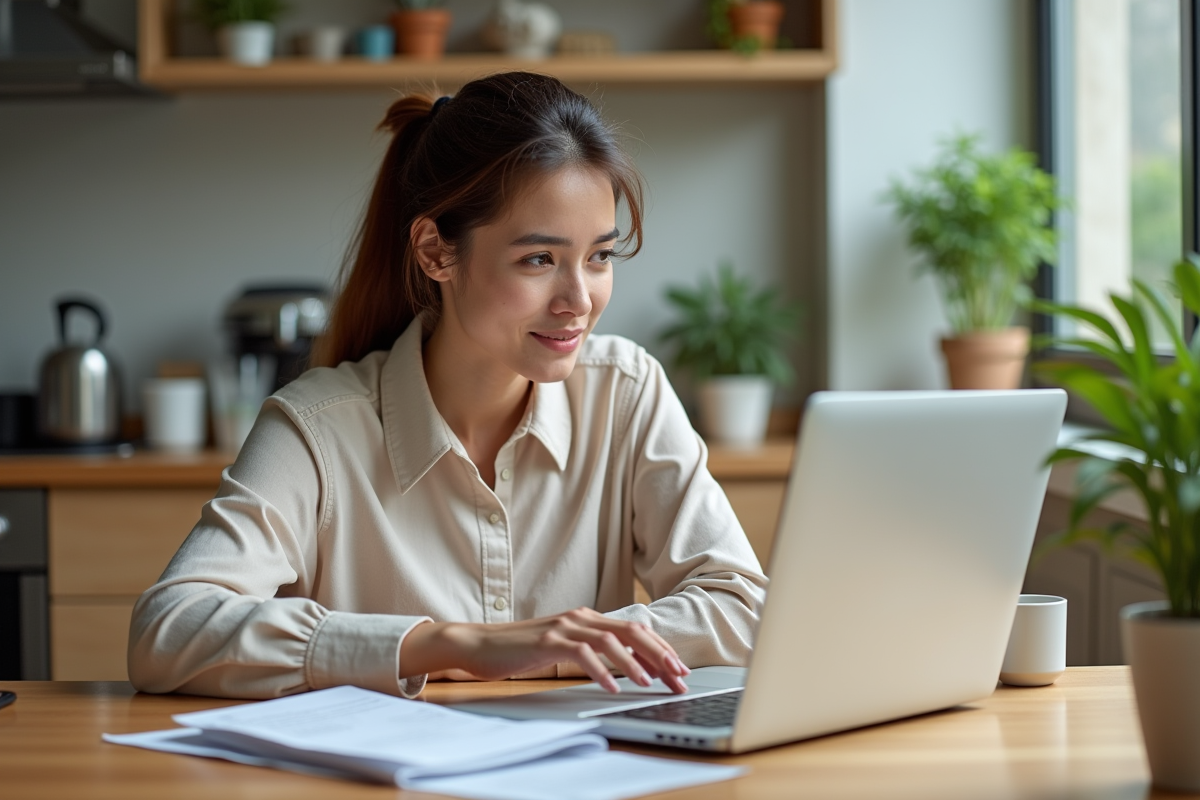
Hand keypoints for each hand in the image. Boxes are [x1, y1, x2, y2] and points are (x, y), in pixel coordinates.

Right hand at [400, 608, 689, 693]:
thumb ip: (591, 649)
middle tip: (678, 677)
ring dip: (635, 663)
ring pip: (611, 640)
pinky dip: (601, 671)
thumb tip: (627, 665)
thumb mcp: (563, 646)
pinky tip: (611, 687)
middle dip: (659, 654)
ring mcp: (564, 628)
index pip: (634, 629)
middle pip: (631, 631)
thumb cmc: (521, 649)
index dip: (660, 648)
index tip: (679, 669)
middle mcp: (579, 618)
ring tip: (650, 683)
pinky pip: (582, 654)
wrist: (480, 644)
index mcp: (587, 618)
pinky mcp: (548, 642)